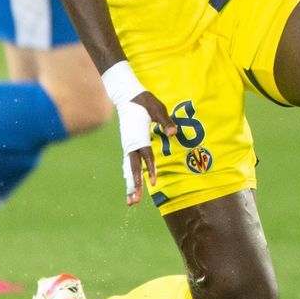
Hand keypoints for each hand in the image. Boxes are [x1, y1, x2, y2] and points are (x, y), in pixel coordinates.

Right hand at [119, 90, 176, 206]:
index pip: (146, 156)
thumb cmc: (144, 101)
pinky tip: (132, 188)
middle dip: (134, 186)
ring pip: (130, 169)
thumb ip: (165, 121)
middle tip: (134, 202)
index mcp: (138, 136)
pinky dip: (131, 177)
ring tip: (131, 202)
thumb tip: (173, 133)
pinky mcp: (129, 146)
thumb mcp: (157, 108)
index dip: (151, 169)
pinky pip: (130, 165)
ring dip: (131, 185)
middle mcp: (131, 144)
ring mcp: (128, 146)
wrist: (126, 96)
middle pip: (133, 168)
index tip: (154, 182)